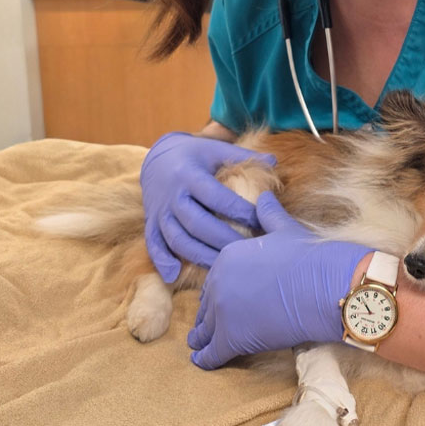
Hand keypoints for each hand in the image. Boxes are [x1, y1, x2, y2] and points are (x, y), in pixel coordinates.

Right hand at [140, 132, 275, 281]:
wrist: (157, 158)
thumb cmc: (195, 155)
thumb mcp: (215, 149)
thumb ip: (242, 156)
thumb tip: (274, 161)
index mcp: (189, 175)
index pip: (216, 197)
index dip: (239, 211)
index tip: (261, 222)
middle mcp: (172, 195)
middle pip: (197, 223)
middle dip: (223, 239)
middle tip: (247, 252)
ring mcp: (160, 211)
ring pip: (177, 238)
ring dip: (199, 255)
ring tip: (222, 267)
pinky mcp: (150, 223)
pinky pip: (153, 244)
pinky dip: (161, 261)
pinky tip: (174, 275)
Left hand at [187, 192, 372, 368]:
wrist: (324, 285)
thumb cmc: (309, 257)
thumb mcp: (285, 229)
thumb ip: (268, 215)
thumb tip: (265, 196)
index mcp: (227, 257)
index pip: (215, 280)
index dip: (219, 292)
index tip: (223, 301)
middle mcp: (217, 282)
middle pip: (206, 305)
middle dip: (209, 316)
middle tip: (210, 327)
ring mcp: (222, 311)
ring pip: (205, 330)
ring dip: (204, 338)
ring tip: (201, 346)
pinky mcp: (231, 337)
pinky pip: (211, 353)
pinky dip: (206, 359)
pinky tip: (203, 361)